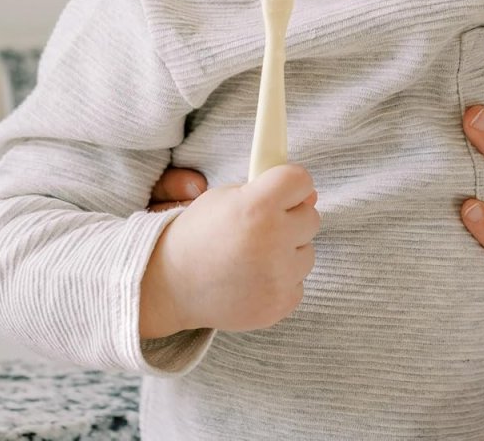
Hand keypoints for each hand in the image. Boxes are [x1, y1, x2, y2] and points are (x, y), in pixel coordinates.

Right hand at [140, 163, 318, 336]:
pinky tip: (254, 278)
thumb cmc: (200, 234)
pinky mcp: (280, 304)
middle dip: (290, 218)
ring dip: (288, 251)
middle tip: (261, 226)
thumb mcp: (226, 197)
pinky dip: (282, 280)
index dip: (291, 184)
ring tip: (254, 255)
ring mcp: (278, 276)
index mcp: (257, 206)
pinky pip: (299, 283)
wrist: (171, 286)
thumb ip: (270, 191)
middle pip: (311, 216)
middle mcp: (272, 239)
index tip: (280, 191)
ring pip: (308, 252)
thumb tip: (312, 197)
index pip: (302, 180)